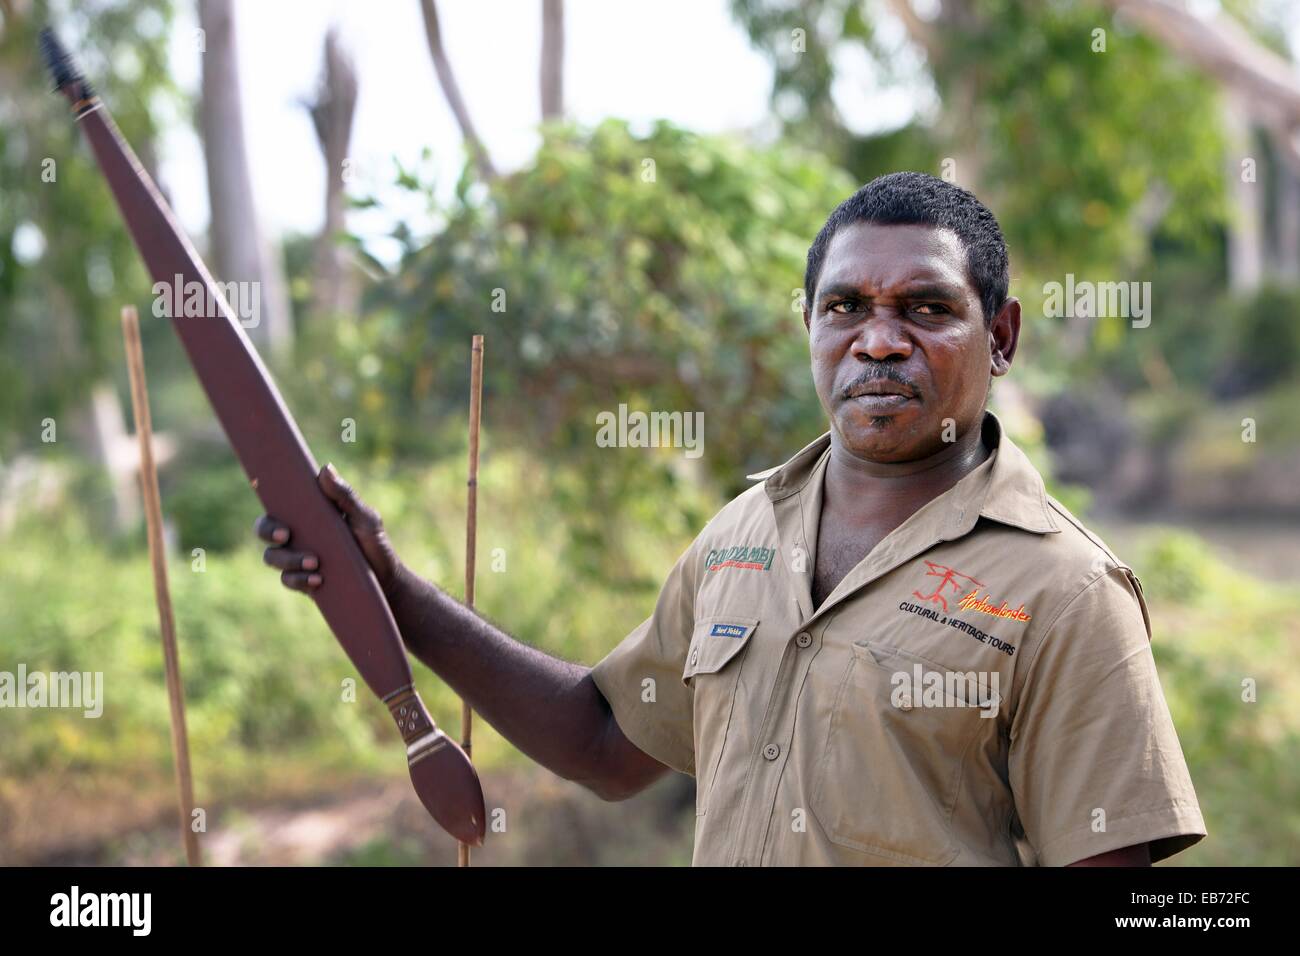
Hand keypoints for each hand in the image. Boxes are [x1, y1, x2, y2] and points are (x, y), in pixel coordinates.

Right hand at [255, 463, 400, 595]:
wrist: (386, 580)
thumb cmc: (374, 544)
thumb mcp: (364, 518)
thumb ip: (345, 496)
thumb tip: (325, 469)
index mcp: (310, 515)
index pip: (280, 505)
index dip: (270, 504)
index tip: (279, 508)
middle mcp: (298, 535)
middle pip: (264, 529)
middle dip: (267, 531)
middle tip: (285, 535)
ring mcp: (298, 558)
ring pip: (272, 556)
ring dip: (288, 559)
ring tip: (315, 562)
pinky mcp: (303, 581)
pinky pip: (288, 580)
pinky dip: (298, 579)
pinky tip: (317, 579)